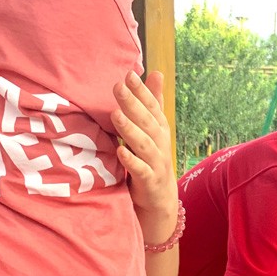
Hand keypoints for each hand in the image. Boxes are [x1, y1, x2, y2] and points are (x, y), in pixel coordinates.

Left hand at [113, 71, 178, 244]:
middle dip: (133, 104)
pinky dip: (132, 161)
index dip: (142, 92)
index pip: (153, 108)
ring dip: (131, 130)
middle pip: (148, 123)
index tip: (129, 75)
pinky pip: (142, 171)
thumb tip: (157, 73)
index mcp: (159, 132)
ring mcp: (157, 165)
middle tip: (117, 87)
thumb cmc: (150, 162)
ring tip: (115, 115)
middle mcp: (161, 146)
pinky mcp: (150, 184)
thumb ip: (152, 103)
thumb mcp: (152, 131)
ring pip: (145, 145)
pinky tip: (120, 151)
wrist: (160, 202)